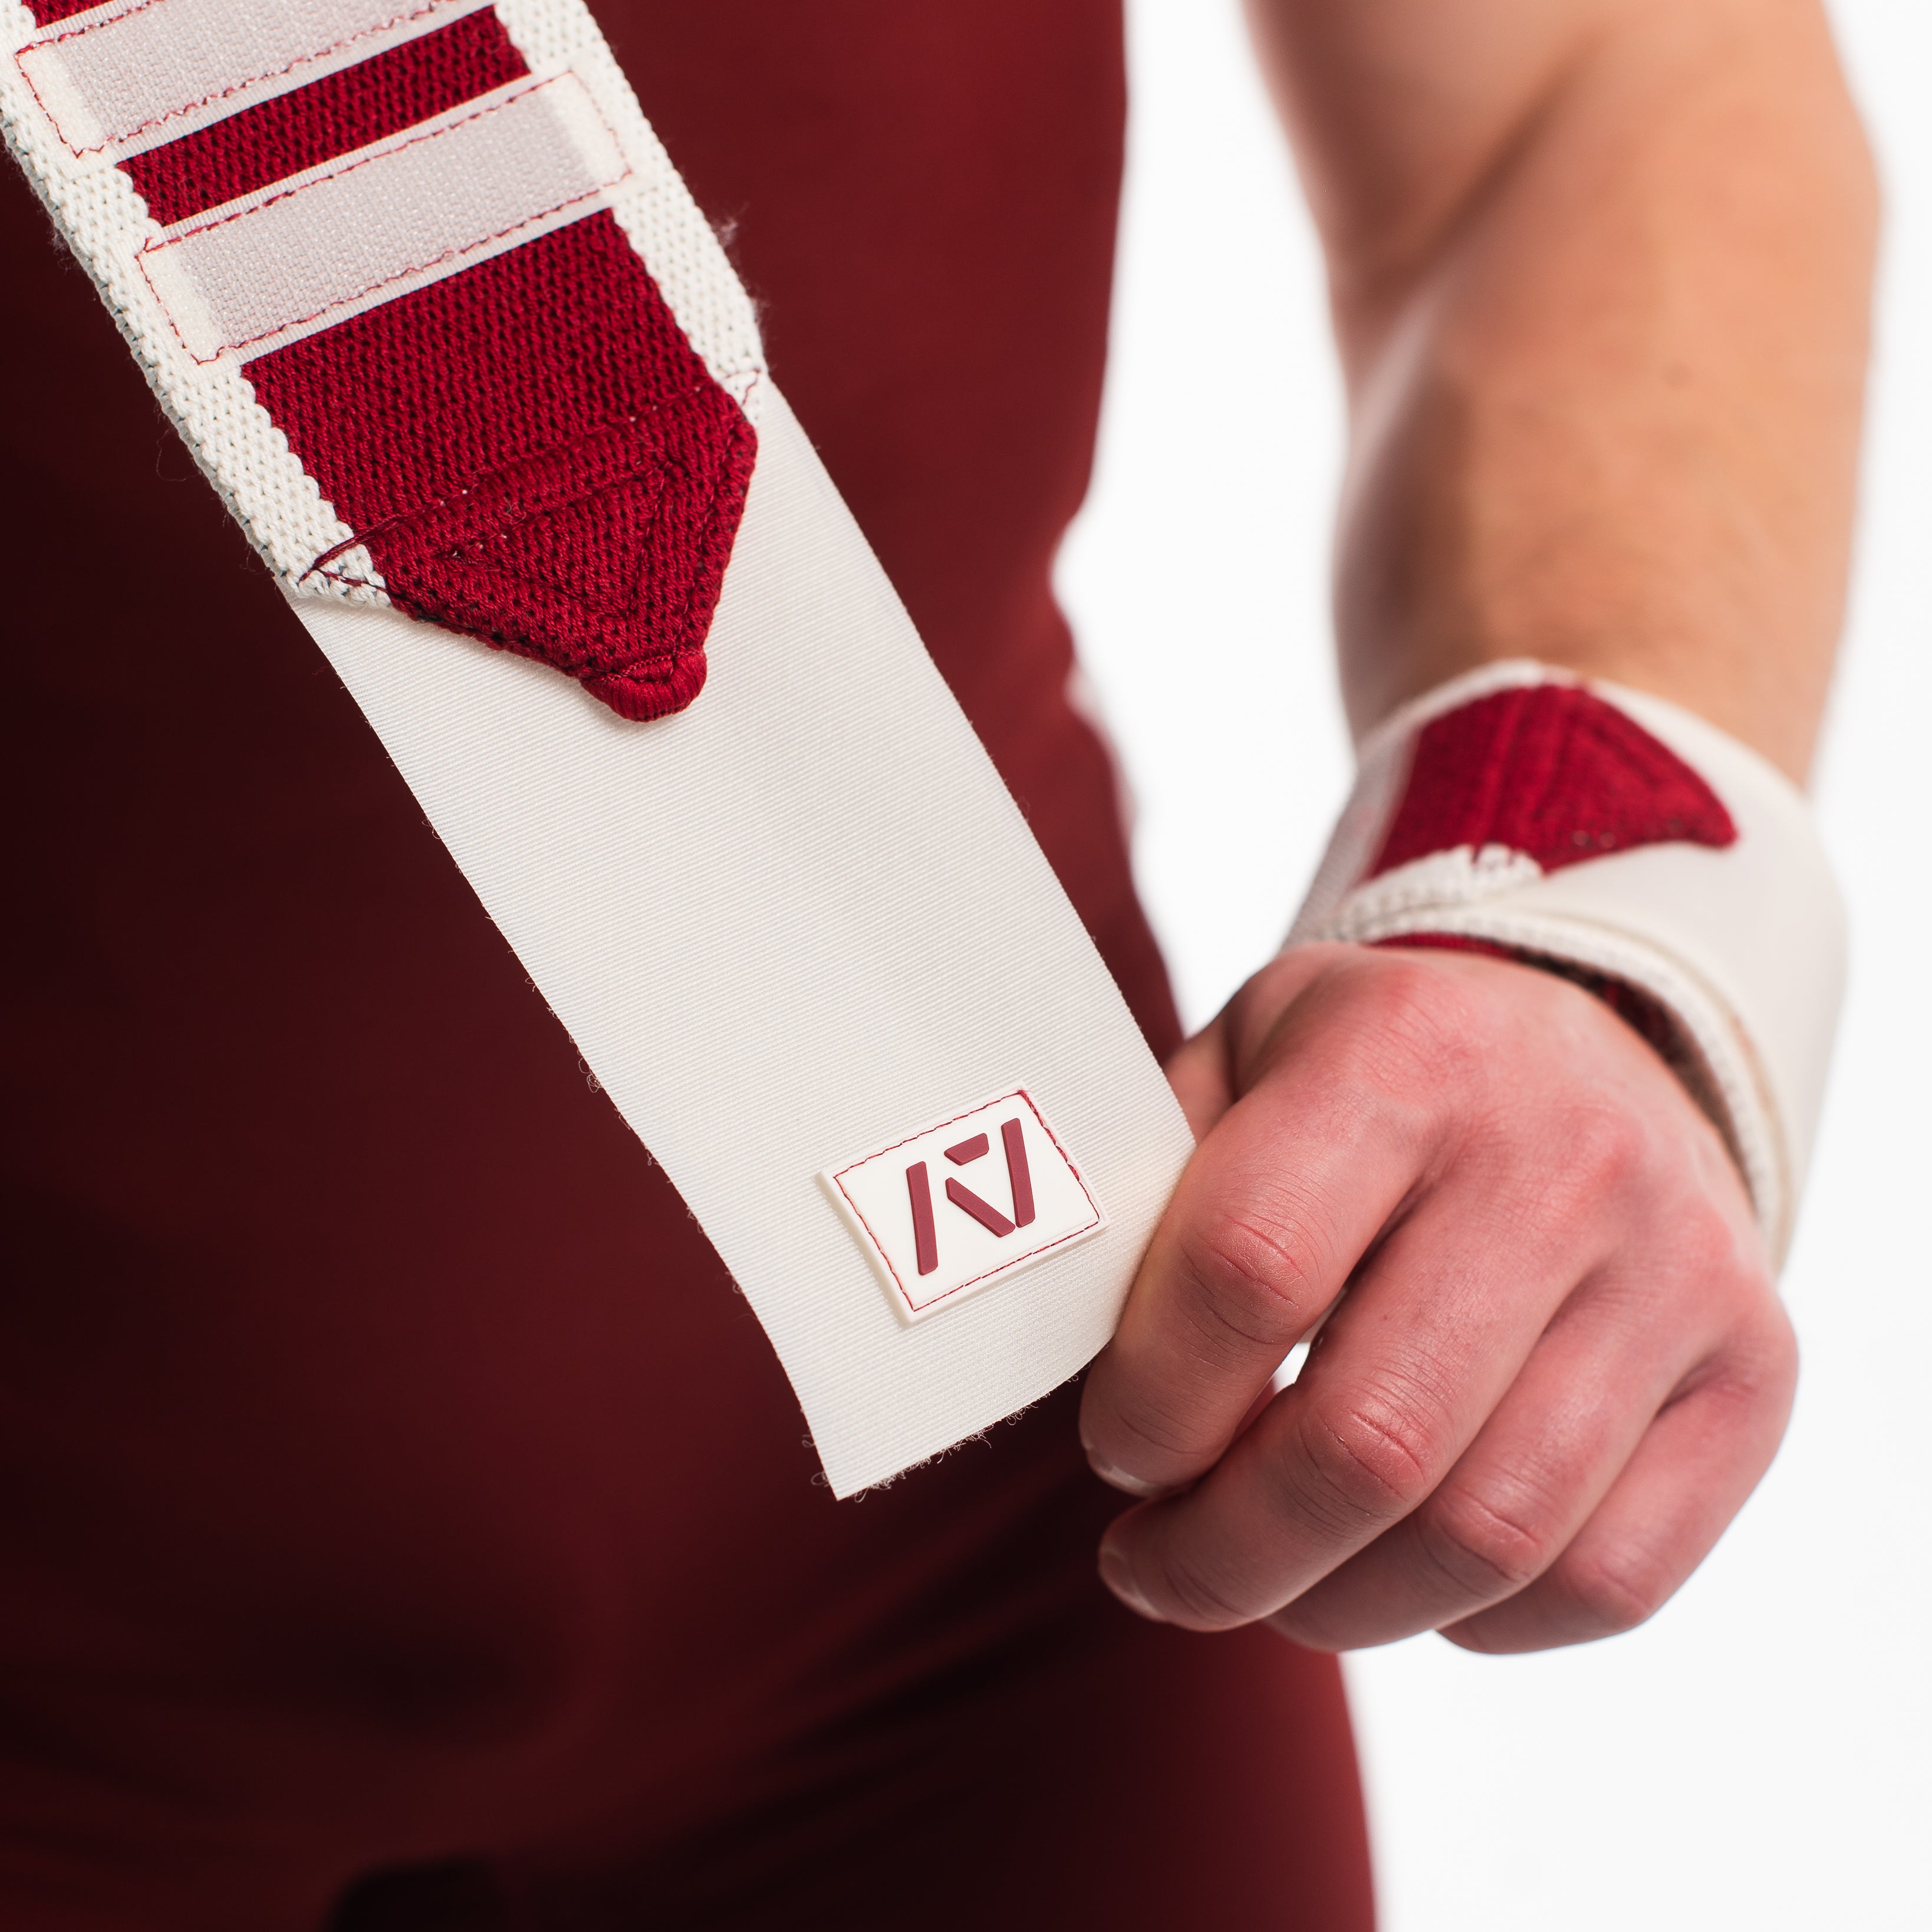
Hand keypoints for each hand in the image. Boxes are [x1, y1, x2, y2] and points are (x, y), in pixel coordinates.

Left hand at [1079, 943, 1795, 1652]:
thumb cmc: (1375, 1072)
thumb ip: (1148, 1188)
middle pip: (1366, 1442)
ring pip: (1483, 1538)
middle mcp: (1562, 1156)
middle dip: (1220, 1555)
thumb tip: (1057, 1355)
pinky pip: (1607, 1580)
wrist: (1590, 1045)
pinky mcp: (1750, 1373)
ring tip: (1255, 1582)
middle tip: (1151, 1567)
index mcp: (1404, 1055)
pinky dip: (1474, 1619)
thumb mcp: (1242, 1060)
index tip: (1115, 1451)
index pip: (1246, 1274)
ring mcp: (1677, 1271)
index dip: (1149, 1405)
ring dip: (1330, 1606)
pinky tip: (1398, 1571)